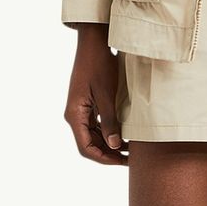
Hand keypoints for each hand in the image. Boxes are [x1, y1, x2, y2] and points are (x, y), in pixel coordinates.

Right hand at [65, 24, 128, 164]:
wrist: (94, 42)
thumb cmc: (99, 65)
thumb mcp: (107, 95)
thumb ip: (109, 121)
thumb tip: (113, 146)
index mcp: (75, 115)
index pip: (86, 148)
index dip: (104, 159)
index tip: (123, 162)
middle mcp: (75, 115)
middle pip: (89, 144)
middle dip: (109, 154)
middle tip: (131, 158)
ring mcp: (80, 109)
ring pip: (93, 136)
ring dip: (109, 144)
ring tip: (131, 148)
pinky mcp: (87, 103)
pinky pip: (96, 124)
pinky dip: (108, 132)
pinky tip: (124, 134)